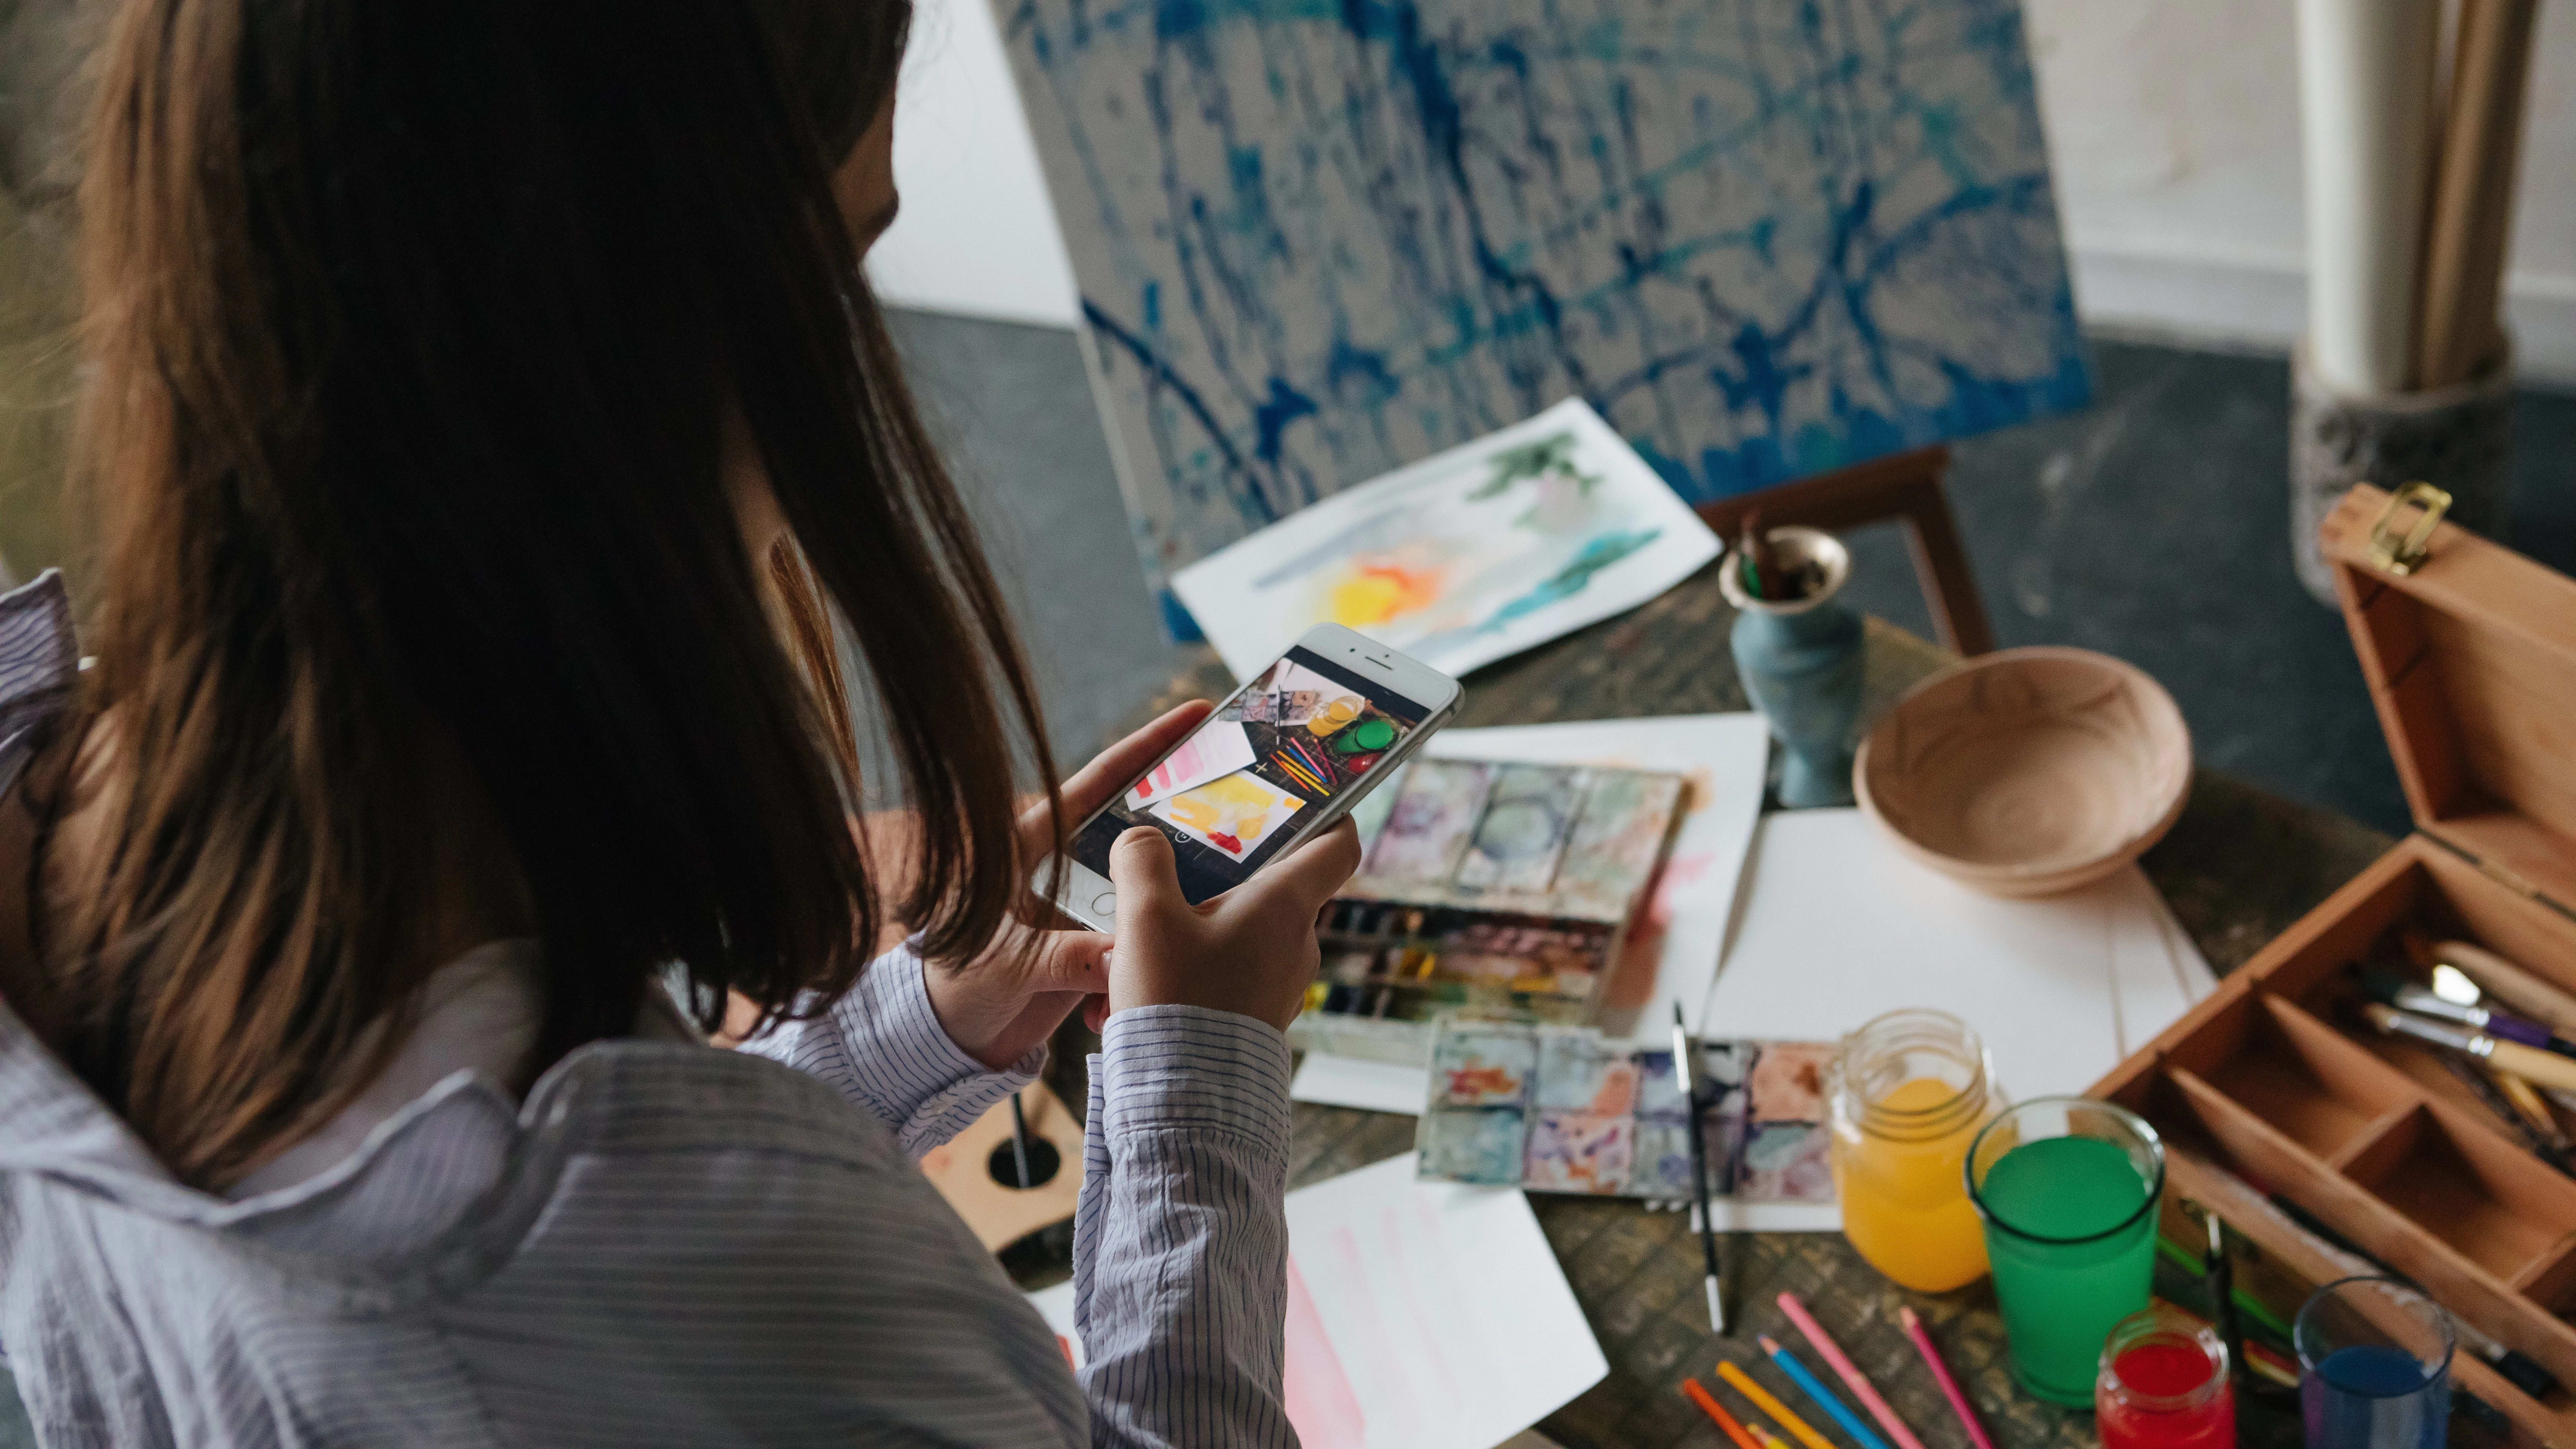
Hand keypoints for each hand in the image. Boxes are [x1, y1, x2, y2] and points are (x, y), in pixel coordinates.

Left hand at [921, 700, 1215, 1068]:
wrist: (947, 1043)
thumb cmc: (952, 988)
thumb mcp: (1005, 964)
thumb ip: (1062, 957)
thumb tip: (1121, 958)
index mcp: (1030, 848)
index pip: (1095, 785)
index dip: (1145, 748)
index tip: (1193, 715)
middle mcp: (1065, 870)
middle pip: (1136, 834)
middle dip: (1184, 826)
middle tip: (1243, 802)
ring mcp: (1083, 911)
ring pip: (1146, 895)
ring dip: (1172, 911)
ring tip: (1219, 908)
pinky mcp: (1095, 952)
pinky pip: (1139, 947)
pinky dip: (1149, 964)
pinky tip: (1153, 986)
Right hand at [1106, 815, 1363, 1029]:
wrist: (1184, 1103)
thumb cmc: (1176, 1001)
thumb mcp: (1146, 917)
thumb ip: (1142, 861)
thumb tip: (1141, 839)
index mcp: (1285, 907)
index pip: (1338, 845)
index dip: (1329, 815)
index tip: (1303, 801)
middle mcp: (1296, 945)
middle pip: (1271, 888)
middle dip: (1216, 880)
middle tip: (1168, 875)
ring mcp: (1280, 986)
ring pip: (1236, 936)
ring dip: (1187, 934)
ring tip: (1129, 949)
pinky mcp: (1255, 1019)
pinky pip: (1224, 979)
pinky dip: (1185, 973)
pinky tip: (1131, 991)